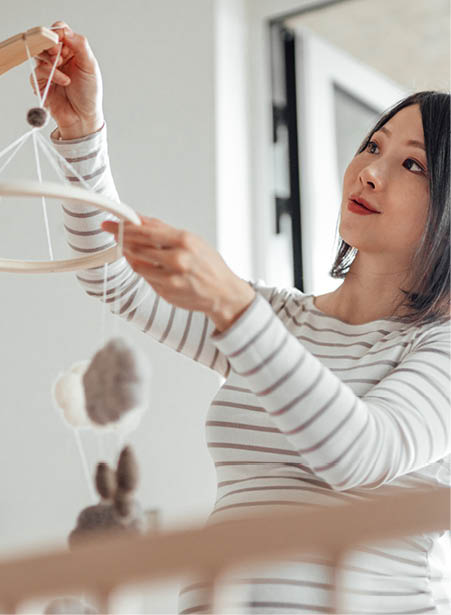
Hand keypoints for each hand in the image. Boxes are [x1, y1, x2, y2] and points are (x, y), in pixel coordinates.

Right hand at [30, 21, 103, 138]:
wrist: (83, 118)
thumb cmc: (89, 94)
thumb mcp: (91, 67)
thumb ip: (80, 46)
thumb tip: (65, 30)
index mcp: (72, 51)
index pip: (60, 31)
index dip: (58, 33)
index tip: (62, 41)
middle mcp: (59, 58)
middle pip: (46, 40)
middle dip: (51, 45)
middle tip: (58, 53)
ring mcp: (49, 69)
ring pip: (39, 53)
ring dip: (50, 60)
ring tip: (62, 68)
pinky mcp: (41, 82)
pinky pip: (37, 71)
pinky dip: (50, 74)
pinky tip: (64, 82)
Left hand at [102, 216, 255, 331]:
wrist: (223, 293)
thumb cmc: (209, 266)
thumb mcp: (192, 240)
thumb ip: (163, 230)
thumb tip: (140, 219)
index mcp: (185, 241)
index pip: (146, 231)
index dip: (124, 227)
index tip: (112, 224)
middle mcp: (178, 260)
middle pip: (137, 248)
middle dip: (122, 240)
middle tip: (115, 235)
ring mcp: (171, 279)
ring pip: (137, 265)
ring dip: (131, 256)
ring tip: (131, 250)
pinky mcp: (166, 293)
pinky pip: (146, 278)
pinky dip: (143, 270)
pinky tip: (148, 265)